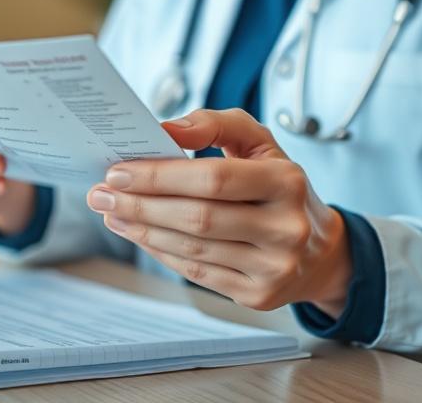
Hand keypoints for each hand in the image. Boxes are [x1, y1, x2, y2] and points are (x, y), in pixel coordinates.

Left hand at [86, 108, 351, 314]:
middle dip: (140, 206)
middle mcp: (285, 228)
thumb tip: (166, 130)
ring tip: (111, 214)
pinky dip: (161, 252)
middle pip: (197, 218)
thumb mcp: (258, 142)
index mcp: (287, 181)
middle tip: (101, 194)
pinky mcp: (259, 296)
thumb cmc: (277, 185)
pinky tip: (139, 234)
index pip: (213, 179)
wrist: (320, 251)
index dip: (160, 176)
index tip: (118, 171)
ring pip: (192, 250)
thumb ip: (214, 124)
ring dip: (142, 230)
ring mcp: (274, 267)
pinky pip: (197, 274)